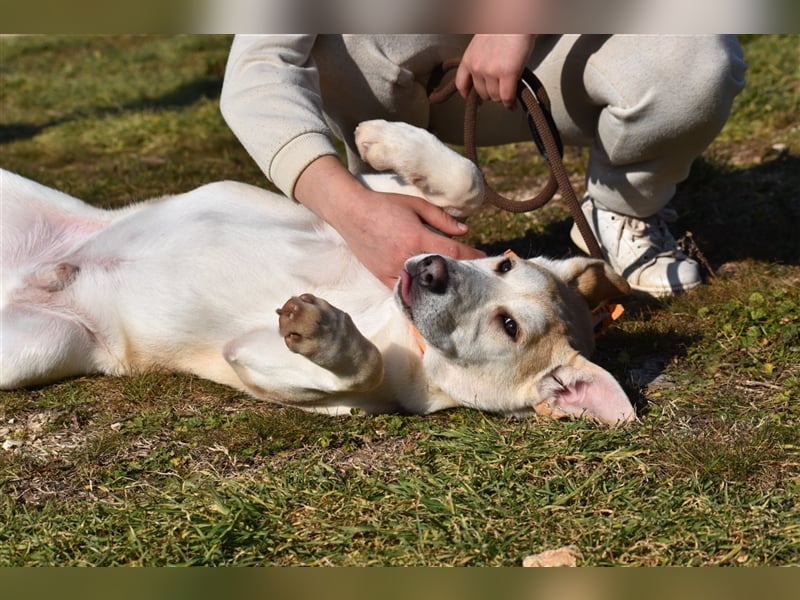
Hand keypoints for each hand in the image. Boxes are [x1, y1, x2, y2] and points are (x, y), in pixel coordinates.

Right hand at [294, 156, 484, 287]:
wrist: (350, 212)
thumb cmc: (385, 205)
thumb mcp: (416, 204)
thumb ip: (442, 218)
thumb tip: (466, 231)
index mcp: (418, 237)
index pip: (453, 252)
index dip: (472, 257)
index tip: (484, 259)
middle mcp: (406, 257)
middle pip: (441, 273)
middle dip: (460, 275)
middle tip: (474, 277)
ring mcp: (393, 270)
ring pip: (424, 286)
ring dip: (440, 287)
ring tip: (455, 289)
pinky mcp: (382, 277)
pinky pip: (404, 292)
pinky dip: (418, 293)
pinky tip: (430, 296)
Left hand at [455, 34, 536, 109]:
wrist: (513, 19)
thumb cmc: (501, 28)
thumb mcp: (481, 46)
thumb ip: (479, 61)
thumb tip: (486, 79)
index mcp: (468, 60)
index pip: (461, 84)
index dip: (468, 95)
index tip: (473, 100)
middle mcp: (477, 68)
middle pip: (482, 94)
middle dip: (491, 94)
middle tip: (499, 89)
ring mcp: (491, 72)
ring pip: (495, 97)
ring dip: (502, 97)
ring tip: (508, 91)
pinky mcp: (507, 74)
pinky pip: (507, 97)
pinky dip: (510, 102)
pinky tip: (512, 103)